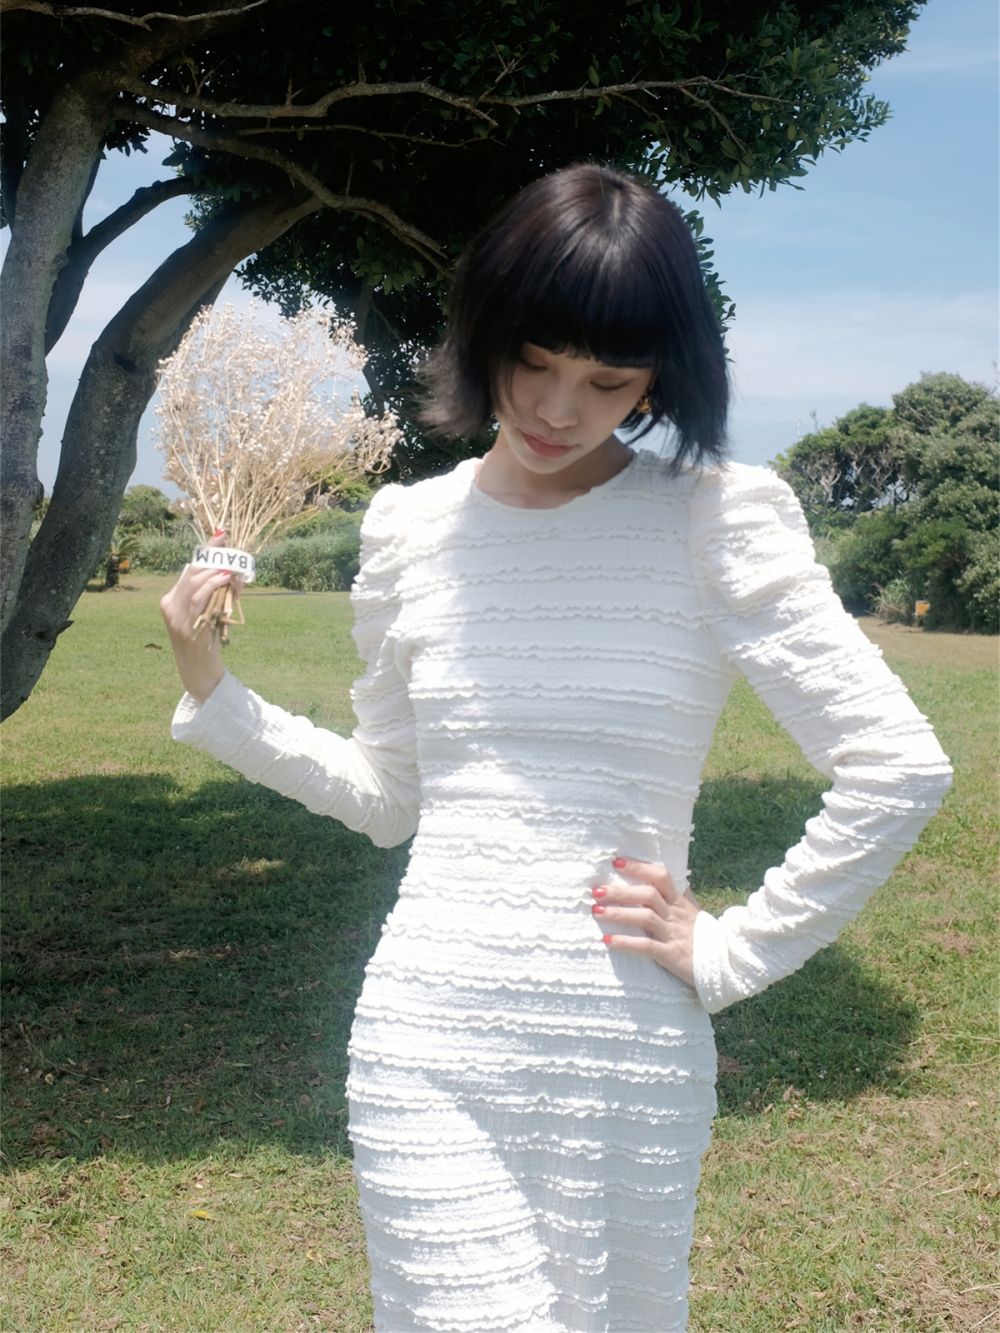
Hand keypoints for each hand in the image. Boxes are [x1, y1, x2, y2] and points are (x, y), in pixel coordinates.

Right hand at [159, 531, 240, 702]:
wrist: (197, 672)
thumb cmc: (206, 642)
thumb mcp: (209, 613)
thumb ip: (214, 595)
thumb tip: (232, 572)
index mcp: (170, 600)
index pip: (189, 569)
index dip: (206, 552)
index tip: (221, 536)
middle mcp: (169, 605)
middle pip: (191, 573)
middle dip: (211, 557)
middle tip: (229, 548)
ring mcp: (175, 616)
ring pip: (193, 584)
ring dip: (214, 573)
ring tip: (230, 568)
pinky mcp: (184, 626)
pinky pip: (198, 600)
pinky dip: (212, 587)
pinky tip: (225, 580)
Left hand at [592, 856, 700, 989]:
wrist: (727, 965)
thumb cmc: (704, 938)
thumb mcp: (693, 913)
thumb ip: (678, 897)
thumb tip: (665, 878)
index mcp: (680, 902)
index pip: (661, 876)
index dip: (639, 867)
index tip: (616, 862)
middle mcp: (676, 914)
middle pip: (648, 895)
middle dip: (620, 891)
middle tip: (596, 890)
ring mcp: (674, 934)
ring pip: (645, 917)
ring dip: (618, 913)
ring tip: (596, 911)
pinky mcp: (672, 955)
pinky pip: (647, 946)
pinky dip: (626, 943)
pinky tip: (608, 941)